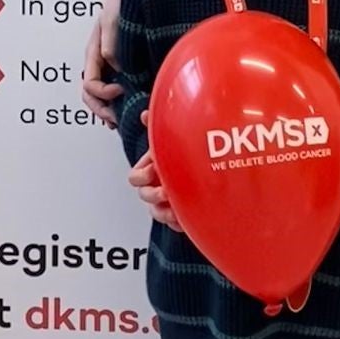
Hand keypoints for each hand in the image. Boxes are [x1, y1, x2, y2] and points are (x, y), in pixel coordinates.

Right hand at [80, 0, 124, 125]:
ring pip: (101, 96)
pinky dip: (118, 102)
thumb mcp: (112, 20)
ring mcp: (111, 65)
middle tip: (116, 119)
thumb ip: (110, 45)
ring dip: (107, 109)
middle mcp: (100, 62)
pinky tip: (125, 109)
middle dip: (102, 110)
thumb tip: (115, 67)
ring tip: (118, 120)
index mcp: (93, 54)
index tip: (121, 89)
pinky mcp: (125, 65)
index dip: (105, 92)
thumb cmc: (121, 2)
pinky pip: (115, 89)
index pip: (90, 85)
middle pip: (91, 96)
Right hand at [127, 112, 182, 230]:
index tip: (154, 169)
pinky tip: (187, 217)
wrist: (204, 169)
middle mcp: (156, 186)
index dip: (142, 175)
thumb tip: (146, 114)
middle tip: (166, 190)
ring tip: (176, 209)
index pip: (135, 177)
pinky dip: (179, 222)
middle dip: (154, 194)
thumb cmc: (181, 154)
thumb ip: (157, 126)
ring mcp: (166, 202)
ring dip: (165, 212)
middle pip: (144, 196)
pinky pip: (174, 224)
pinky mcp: (179, 214)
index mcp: (150, 169)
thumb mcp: (170, 138)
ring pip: (157, 213)